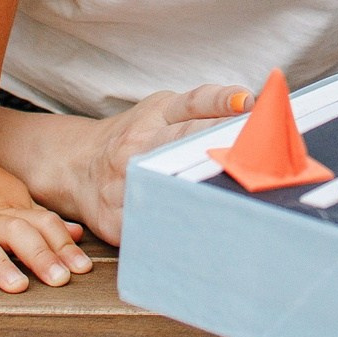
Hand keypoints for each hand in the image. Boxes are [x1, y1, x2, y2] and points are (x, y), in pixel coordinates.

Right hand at [0, 83, 249, 245]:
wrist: (77, 165)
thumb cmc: (135, 135)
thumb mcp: (163, 108)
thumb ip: (203, 106)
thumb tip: (253, 105)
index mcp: (156, 115)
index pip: (193, 103)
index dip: (221, 101)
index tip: (248, 102)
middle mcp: (138, 146)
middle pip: (184, 142)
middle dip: (221, 147)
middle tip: (260, 153)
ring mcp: (124, 183)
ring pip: (168, 186)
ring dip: (206, 190)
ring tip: (245, 195)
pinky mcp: (116, 220)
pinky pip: (151, 226)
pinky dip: (179, 229)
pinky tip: (211, 234)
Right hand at [0, 156, 90, 290]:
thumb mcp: (15, 200)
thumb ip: (42, 220)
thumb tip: (76, 234)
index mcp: (10, 212)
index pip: (43, 226)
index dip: (63, 246)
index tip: (82, 269)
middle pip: (18, 235)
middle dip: (40, 256)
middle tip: (60, 279)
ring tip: (17, 286)